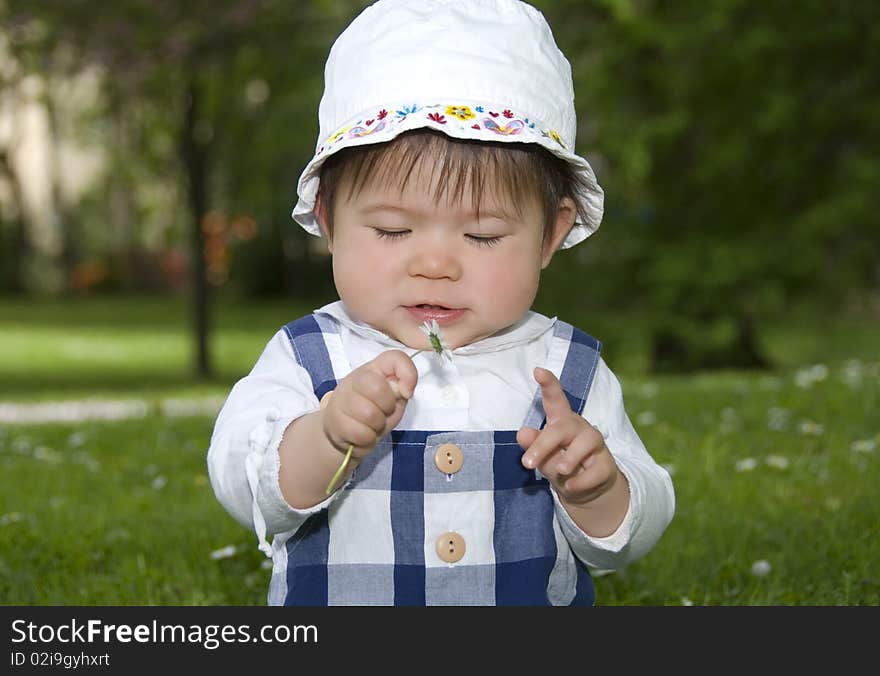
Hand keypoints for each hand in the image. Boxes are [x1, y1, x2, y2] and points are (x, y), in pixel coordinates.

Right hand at [321, 349, 417, 459]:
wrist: (344, 433)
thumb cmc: (373, 412)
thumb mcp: (392, 399)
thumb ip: (400, 389)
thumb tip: (404, 390)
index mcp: (373, 369)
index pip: (393, 357)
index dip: (407, 373)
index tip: (407, 392)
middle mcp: (355, 379)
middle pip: (377, 388)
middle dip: (388, 407)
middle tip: (384, 412)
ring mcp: (342, 399)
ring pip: (369, 414)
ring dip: (377, 425)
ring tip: (373, 424)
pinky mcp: (334, 421)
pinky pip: (360, 433)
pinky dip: (367, 438)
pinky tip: (363, 433)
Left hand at [517, 367, 620, 505]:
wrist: (585, 490)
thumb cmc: (560, 464)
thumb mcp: (543, 456)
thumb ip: (534, 445)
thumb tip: (522, 433)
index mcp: (561, 422)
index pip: (555, 399)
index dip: (549, 384)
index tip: (538, 370)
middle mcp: (579, 428)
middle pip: (563, 428)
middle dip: (544, 444)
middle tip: (527, 463)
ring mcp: (595, 445)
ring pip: (586, 443)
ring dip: (570, 458)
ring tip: (560, 472)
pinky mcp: (606, 465)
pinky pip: (595, 470)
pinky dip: (581, 480)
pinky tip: (570, 487)